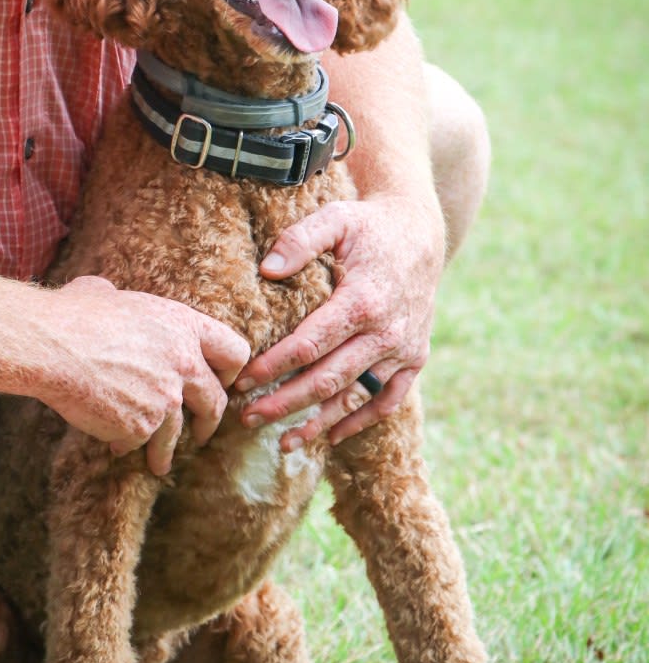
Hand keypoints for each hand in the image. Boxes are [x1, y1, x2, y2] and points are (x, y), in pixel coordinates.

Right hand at [37, 277, 249, 474]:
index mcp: (184, 327)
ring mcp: (166, 399)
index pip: (234, 352)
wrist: (51, 346)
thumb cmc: (72, 314)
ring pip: (177, 434)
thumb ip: (123, 301)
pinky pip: (140, 442)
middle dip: (210, 421)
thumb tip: (105, 293)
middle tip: (203, 432)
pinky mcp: (142, 426)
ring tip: (160, 463)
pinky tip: (114, 446)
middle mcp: (184, 364)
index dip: (230, 371)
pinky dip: (128, 446)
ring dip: (167, 451)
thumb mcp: (108, 293)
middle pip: (215, 401)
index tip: (222, 383)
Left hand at [235, 195, 443, 446]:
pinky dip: (360, 421)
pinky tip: (330, 436)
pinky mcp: (414, 358)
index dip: (272, 367)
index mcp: (362, 300)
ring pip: (355, 398)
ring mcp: (403, 349)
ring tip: (283, 443)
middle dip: (284, 403)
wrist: (420, 233)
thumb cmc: (369, 226)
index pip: (308, 346)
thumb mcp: (335, 219)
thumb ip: (299, 240)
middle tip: (248, 418)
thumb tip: (268, 270)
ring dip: (318, 423)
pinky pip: (388, 400)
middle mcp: (386, 332)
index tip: (242, 382)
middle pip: (327, 380)